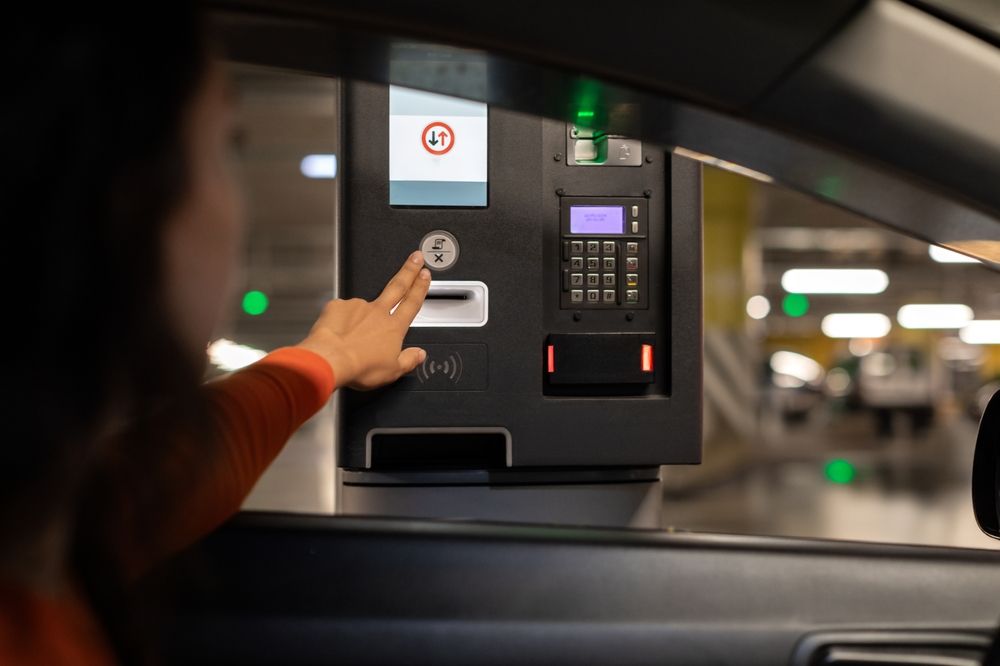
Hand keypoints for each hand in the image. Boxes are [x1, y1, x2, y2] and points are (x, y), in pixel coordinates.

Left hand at [297, 251, 429, 389]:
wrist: (330, 360)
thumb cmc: (359, 367)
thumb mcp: (392, 371)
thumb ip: (408, 360)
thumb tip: (419, 355)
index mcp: (394, 327)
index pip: (412, 302)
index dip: (420, 287)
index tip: (425, 274)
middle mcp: (377, 312)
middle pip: (397, 286)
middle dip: (409, 270)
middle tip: (416, 257)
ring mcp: (357, 307)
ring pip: (363, 308)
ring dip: (360, 318)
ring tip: (351, 337)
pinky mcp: (337, 307)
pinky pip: (341, 311)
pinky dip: (340, 321)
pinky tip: (337, 333)